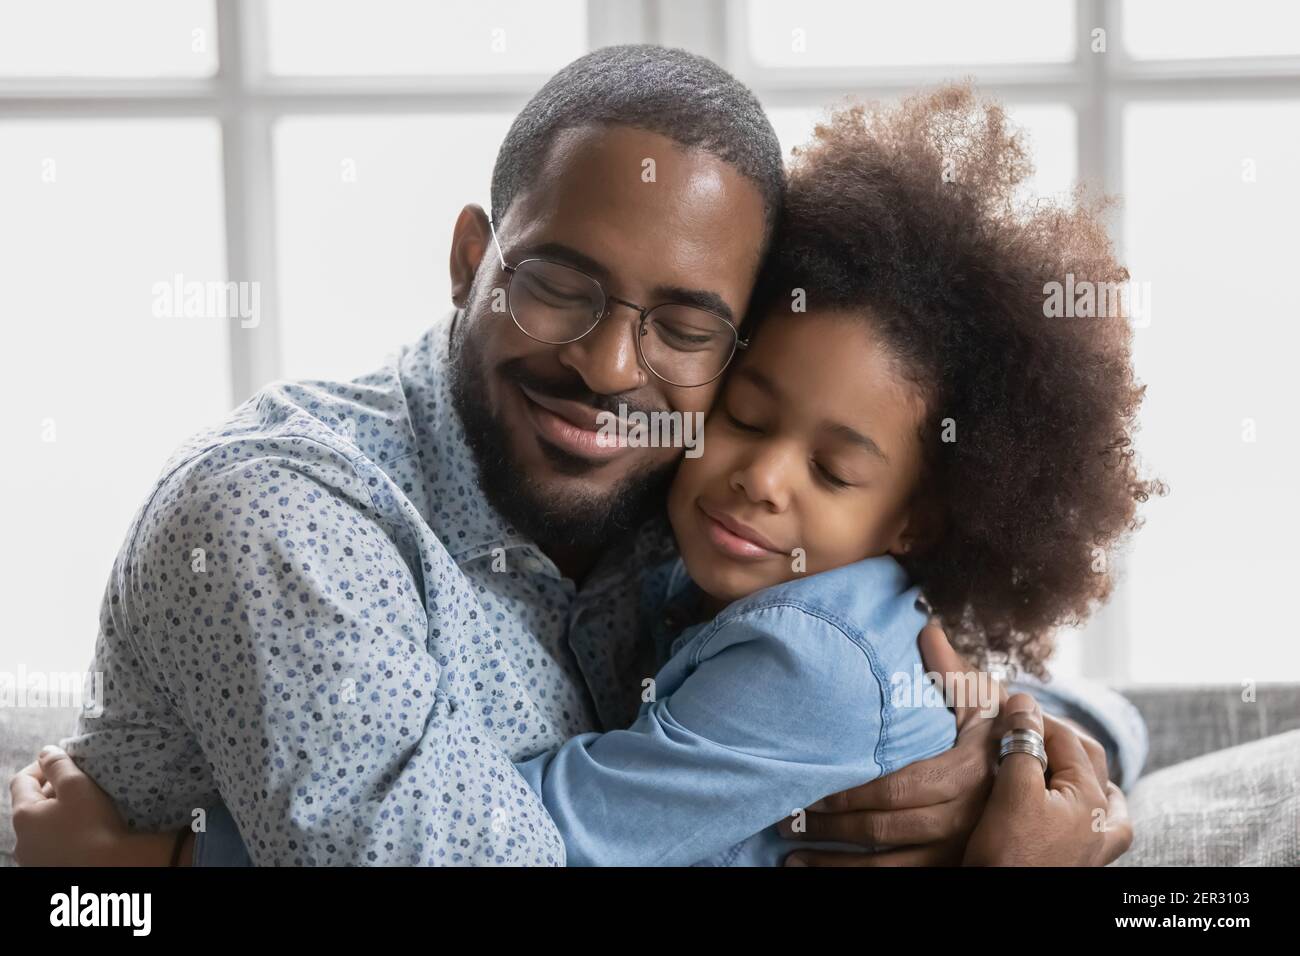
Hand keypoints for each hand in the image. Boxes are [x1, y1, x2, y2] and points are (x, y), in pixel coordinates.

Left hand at [9, 745, 175, 865]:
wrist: (109, 868)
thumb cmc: (93, 826)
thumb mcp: (77, 785)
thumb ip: (58, 765)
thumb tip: (47, 751)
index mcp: (23, 815)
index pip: (21, 780)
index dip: (40, 765)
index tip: (61, 760)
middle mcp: (21, 840)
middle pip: (30, 804)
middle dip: (51, 790)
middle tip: (77, 782)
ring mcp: (33, 859)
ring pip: (41, 826)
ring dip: (57, 813)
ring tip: (83, 807)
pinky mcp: (48, 869)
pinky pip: (51, 844)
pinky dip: (63, 832)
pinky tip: (83, 831)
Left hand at [780, 622, 1116, 865]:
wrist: (1043, 786)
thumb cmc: (1000, 737)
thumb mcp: (981, 703)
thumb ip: (950, 669)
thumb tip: (926, 623)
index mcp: (967, 772)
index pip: (900, 788)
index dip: (852, 793)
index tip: (812, 790)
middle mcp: (965, 818)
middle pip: (886, 829)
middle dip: (831, 827)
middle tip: (787, 821)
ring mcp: (960, 851)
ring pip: (888, 866)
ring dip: (835, 863)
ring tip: (792, 856)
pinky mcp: (955, 870)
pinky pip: (900, 884)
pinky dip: (857, 880)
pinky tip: (823, 875)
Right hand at [963, 693, 1132, 865]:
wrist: (1002, 906)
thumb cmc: (1010, 854)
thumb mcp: (1013, 790)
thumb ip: (1023, 743)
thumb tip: (1024, 701)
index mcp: (1090, 797)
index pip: (1066, 738)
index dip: (1035, 717)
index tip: (1007, 705)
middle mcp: (1102, 820)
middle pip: (1089, 760)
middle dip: (1058, 737)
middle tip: (1023, 725)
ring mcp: (1097, 844)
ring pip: (1101, 793)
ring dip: (1079, 769)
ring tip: (1055, 759)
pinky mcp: (1083, 861)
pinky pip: (1101, 824)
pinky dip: (1089, 804)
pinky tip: (1074, 806)